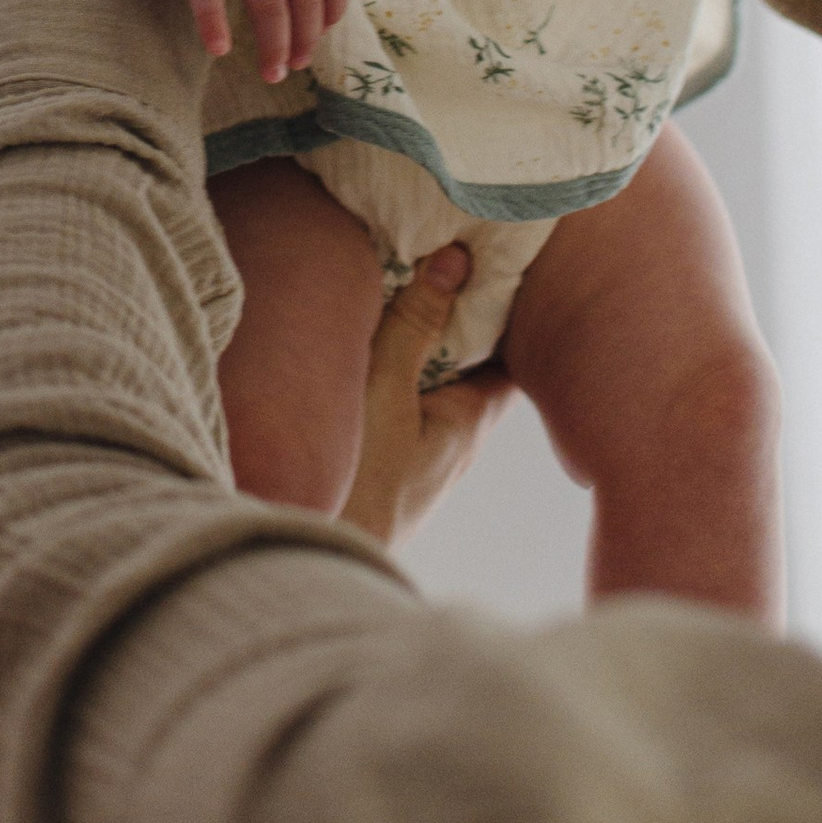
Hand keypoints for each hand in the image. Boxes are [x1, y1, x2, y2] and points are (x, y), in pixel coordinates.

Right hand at [339, 245, 514, 545]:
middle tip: (435, 261)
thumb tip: (457, 262)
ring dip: (415, 345)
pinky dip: (388, 373)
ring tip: (396, 290)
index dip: (500, 310)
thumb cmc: (361, 481)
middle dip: (451, 318)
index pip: (506, 353)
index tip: (486, 265)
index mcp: (469, 421)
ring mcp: (418, 458)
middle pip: (464, 366)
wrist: (316, 561)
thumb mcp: (386, 389)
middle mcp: (452, 441)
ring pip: (427, 386)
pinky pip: (397, 407)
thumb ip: (415, 325)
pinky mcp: (385, 469)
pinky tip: (361, 349)